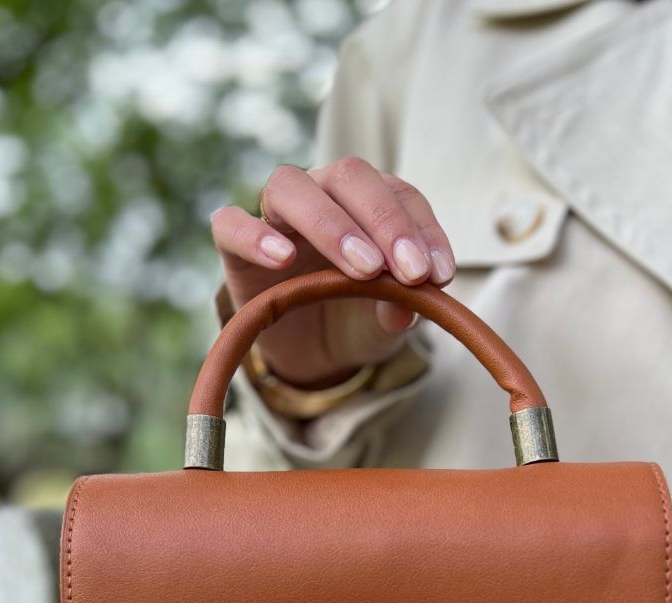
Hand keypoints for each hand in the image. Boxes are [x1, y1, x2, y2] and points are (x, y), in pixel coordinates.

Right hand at [209, 157, 455, 387]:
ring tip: (363, 269)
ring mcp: (275, 217)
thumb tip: (407, 306)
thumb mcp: (386, 323)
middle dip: (384, 221)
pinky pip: (231, 224)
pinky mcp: (234, 248)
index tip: (440, 274)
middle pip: (348, 177)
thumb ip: (400, 307)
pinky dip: (254, 235)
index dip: (423, 229)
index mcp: (367, 203)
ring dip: (330, 224)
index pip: (399, 194)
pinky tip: (283, 259)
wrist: (310, 356)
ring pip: (290, 187)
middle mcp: (322, 195)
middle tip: (409, 272)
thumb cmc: (355, 322)